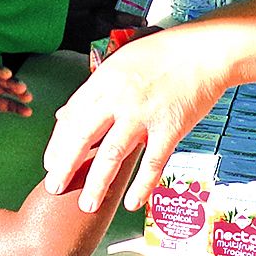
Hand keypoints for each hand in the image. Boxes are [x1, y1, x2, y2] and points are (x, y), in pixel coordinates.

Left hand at [43, 28, 229, 211]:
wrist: (205, 51)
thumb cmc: (163, 53)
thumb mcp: (119, 62)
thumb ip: (93, 90)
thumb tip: (66, 113)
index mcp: (104, 81)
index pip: (72, 117)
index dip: (58, 143)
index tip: (50, 163)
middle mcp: (119, 99)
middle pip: (83, 137)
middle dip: (65, 166)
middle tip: (54, 187)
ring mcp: (143, 116)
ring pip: (111, 155)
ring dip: (96, 184)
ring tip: (87, 204)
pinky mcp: (169, 130)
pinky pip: (152, 163)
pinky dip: (141, 186)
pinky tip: (132, 203)